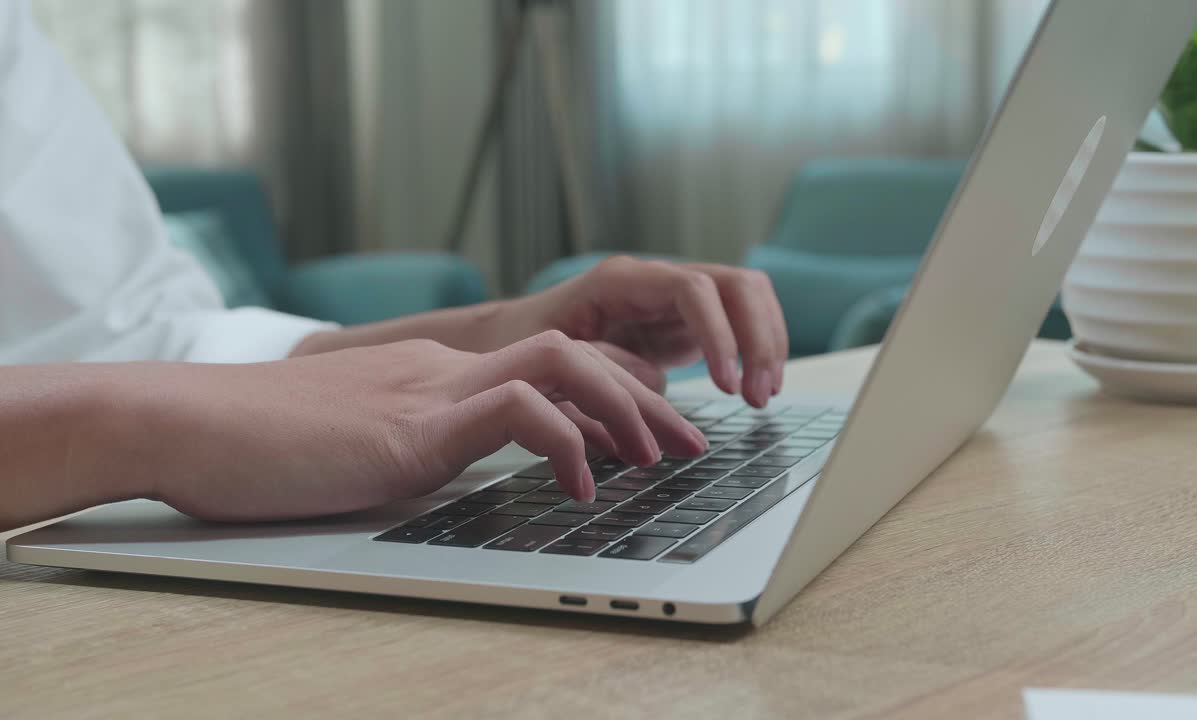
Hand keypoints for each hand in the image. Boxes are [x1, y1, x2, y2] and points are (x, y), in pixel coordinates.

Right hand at [141, 332, 706, 522]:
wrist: (183, 424)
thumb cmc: (256, 447)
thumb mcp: (360, 444)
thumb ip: (416, 446)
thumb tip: (458, 473)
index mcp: (437, 375)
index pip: (550, 360)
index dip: (614, 388)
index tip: (652, 431)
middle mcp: (445, 370)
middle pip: (578, 352)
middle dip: (647, 396)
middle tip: (689, 444)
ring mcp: (431, 391)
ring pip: (564, 362)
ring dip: (626, 409)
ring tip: (656, 462)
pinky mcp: (412, 427)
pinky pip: (517, 409)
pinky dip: (566, 445)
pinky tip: (580, 490)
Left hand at [523, 256, 789, 406]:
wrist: (516, 341)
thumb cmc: (523, 346)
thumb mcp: (549, 356)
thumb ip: (600, 363)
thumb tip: (656, 382)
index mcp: (622, 281)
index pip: (692, 289)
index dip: (718, 333)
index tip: (725, 383)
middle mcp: (658, 281)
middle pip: (736, 285)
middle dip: (757, 338)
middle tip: (757, 396)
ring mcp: (677, 300)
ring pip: (747, 298)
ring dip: (766, 344)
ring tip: (762, 397)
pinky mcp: (686, 323)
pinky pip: (740, 323)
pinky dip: (756, 352)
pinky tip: (754, 390)